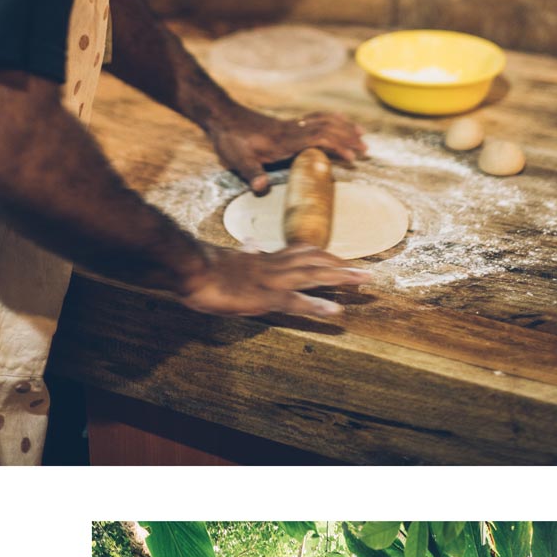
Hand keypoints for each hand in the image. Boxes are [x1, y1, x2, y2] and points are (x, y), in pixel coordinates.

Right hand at [176, 244, 372, 321]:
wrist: (187, 266)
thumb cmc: (202, 266)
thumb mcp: (228, 258)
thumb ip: (245, 254)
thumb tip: (251, 245)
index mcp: (265, 260)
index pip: (301, 254)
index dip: (325, 257)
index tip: (343, 260)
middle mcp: (274, 267)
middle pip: (316, 262)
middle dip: (344, 266)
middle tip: (368, 272)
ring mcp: (272, 281)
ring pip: (313, 276)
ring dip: (341, 278)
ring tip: (365, 281)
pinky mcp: (264, 297)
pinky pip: (295, 302)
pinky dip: (317, 306)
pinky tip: (336, 311)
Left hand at [204, 102, 366, 194]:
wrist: (222, 117)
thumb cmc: (231, 140)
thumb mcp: (238, 159)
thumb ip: (252, 173)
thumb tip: (260, 189)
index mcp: (286, 140)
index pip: (318, 139)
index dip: (336, 146)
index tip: (351, 157)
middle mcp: (293, 130)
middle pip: (327, 128)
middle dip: (348, 138)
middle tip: (366, 149)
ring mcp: (292, 125)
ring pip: (324, 121)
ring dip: (344, 126)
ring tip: (362, 133)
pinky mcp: (289, 124)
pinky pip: (315, 118)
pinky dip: (331, 118)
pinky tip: (340, 119)